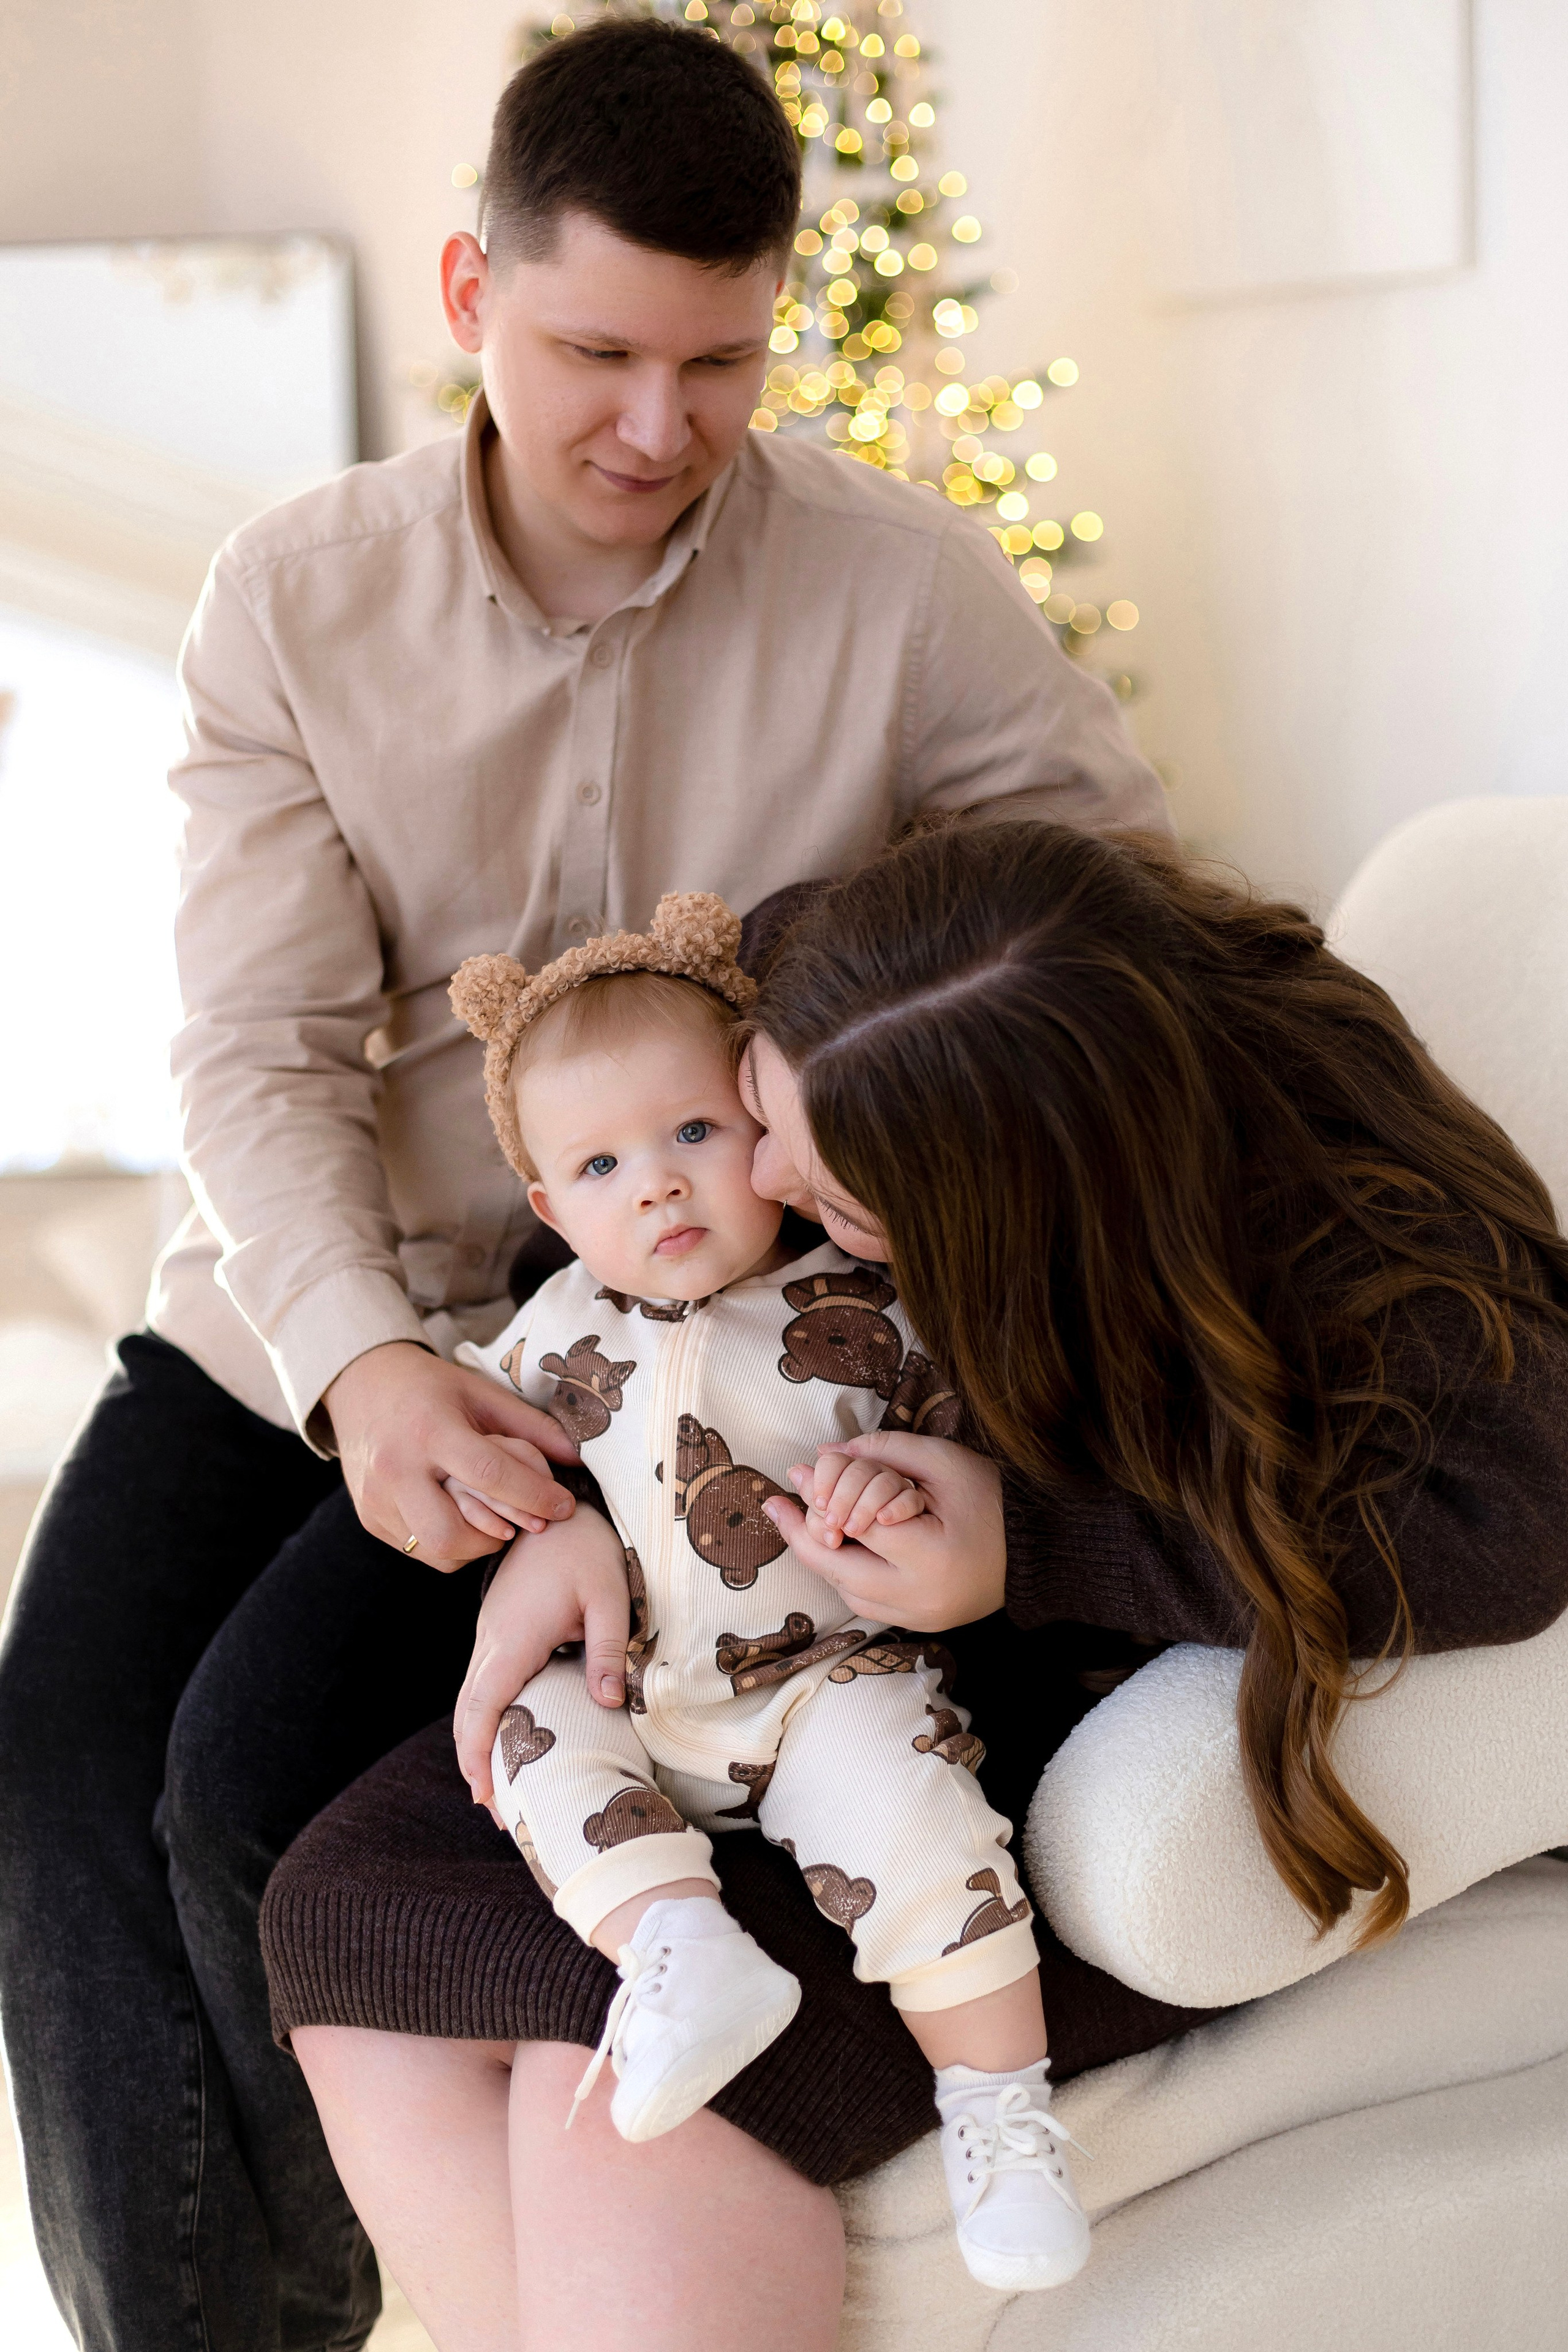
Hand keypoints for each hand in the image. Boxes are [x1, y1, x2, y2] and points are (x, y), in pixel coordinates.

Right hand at [325, 1341, 580, 1567]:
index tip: (564, 1507)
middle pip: (450, 1534)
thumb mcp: (483, 1394)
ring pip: (436, 1551)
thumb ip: (532, 1428)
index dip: (533, 1496)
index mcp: (429, 1429)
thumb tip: (578, 1459)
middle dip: (496, 1537)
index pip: (487, 1474)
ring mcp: (375, 1498)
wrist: (363, 1386)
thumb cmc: (432, 1389)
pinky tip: (460, 1516)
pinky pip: (419, 1549)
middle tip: (519, 1523)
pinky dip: (449, 1544)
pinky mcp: (369, 1518)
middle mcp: (395, 1467)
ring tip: (491, 1519)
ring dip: (475, 1545)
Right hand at [453, 1509, 631, 1812]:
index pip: (482, 1705)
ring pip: (472, 1697)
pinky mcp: (499, 1628)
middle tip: (500, 1812)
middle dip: (476, 1762)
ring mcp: (490, 1633)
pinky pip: (485, 1681)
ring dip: (479, 1740)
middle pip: (468, 1711)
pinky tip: (509, 1735)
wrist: (564, 1504)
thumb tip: (609, 1702)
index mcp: (513, 1636)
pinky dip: (487, 1715)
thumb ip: (609, 1647)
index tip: (485, 1796)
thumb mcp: (609, 1594)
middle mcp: (491, 1638)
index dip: (477, 1754)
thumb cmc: (588, 1546)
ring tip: (503, 1786)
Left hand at [764, 1433, 1005, 1630]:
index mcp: (929, 1555)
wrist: (1038, 1551)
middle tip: (776, 1503)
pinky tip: (834, 1546)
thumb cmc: (994, 1499)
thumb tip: (826, 1453)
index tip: (797, 1470)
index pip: (856, 1524)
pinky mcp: (919, 1624)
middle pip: (837, 1568)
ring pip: (844, 1591)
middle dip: (801, 1533)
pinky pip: (865, 1602)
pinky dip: (845, 1574)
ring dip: (819, 1556)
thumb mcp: (943, 1461)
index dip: (821, 1494)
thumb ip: (883, 1453)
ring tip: (797, 1522)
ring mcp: (917, 1617)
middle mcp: (918, 1597)